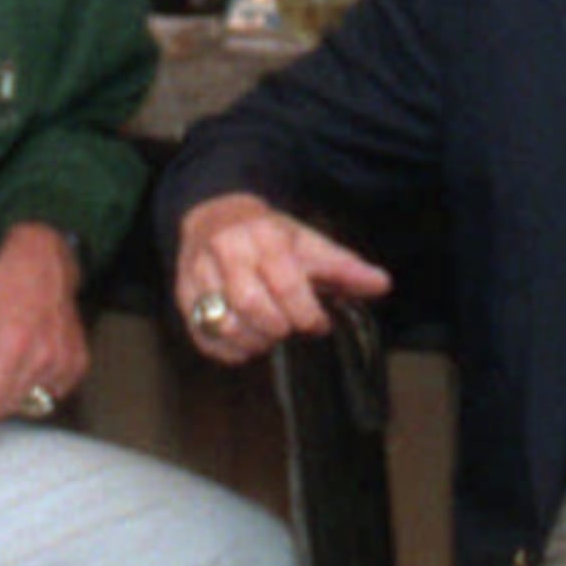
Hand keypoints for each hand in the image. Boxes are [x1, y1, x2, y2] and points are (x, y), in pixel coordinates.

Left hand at [0, 222, 93, 435]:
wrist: (43, 266)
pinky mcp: (78, 363)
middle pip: (6, 405)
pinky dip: (34, 386)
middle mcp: (42, 357)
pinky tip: (27, 362)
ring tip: (4, 361)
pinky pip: (51, 393)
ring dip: (9, 392)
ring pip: (28, 401)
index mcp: (10, 345)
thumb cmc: (0, 290)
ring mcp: (64, 362)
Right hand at [173, 193, 392, 360]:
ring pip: (222, 322)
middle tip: (292, 329)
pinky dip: (226, 350)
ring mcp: (199, 273)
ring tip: (270, 337)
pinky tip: (246, 346)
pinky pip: (201, 334)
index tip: (318, 323)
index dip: (306, 312)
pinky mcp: (183, 295)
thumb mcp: (309, 242)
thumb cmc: (270, 236)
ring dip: (253, 341)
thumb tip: (382, 284)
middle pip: (250, 303)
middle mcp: (226, 251)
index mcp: (263, 235)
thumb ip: (344, 267)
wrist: (215, 215)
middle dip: (278, 327)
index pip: (285, 282)